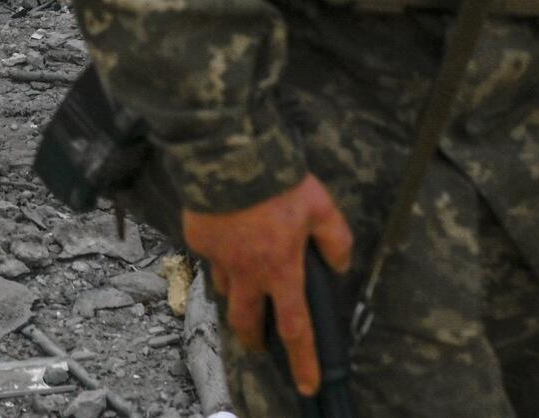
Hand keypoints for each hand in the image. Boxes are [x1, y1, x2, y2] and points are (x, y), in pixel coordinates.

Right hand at [182, 174, 354, 396]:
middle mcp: (246, 271)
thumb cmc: (277, 182)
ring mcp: (218, 256)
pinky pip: (210, 255)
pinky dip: (220, 254)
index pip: (295, 328)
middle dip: (253, 339)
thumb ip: (335, 239)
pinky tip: (228, 237)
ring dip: (236, 293)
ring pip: (225, 289)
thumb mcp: (321, 206)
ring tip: (245, 282)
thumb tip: (340, 264)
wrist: (229, 155)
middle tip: (258, 344)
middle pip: (246, 321)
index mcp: (280, 269)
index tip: (306, 384)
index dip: (303, 360)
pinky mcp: (198, 237)